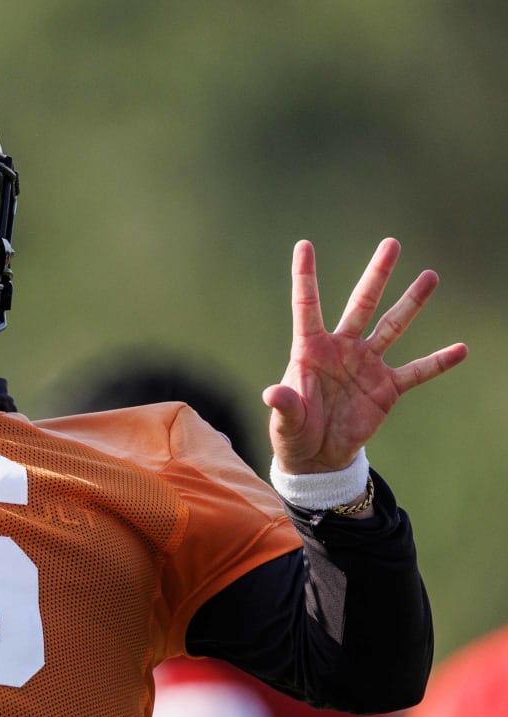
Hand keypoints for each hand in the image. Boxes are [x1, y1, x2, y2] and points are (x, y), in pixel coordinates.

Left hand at [263, 238, 467, 473]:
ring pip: (393, 327)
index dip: (305, 277)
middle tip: (391, 243)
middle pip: (361, 304)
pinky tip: (461, 349)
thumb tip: (273, 393)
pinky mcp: (387, 388)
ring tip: (430, 276)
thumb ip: (285, 405)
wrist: (317, 456)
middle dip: (376, 275)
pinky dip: (438, 362)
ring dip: (411, 302)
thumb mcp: (285, 421)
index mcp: (311, 349)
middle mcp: (341, 349)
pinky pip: (417, 371)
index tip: (304, 245)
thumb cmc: (294, 432)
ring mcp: (367, 366)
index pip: (307, 306)